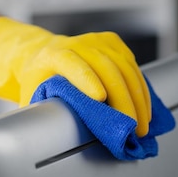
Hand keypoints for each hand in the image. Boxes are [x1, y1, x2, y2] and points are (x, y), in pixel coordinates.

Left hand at [0, 17, 151, 136]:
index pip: (73, 64)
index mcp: (55, 55)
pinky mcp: (113, 42)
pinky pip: (132, 65)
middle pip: (106, 68)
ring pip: (124, 67)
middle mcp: (78, 43)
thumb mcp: (32, 95)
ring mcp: (97, 41)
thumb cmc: (38, 80)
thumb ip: (40, 111)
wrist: (44, 54)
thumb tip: (49, 135)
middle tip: (131, 127)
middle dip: (122, 100)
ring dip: (138, 98)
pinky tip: (144, 107)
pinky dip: (141, 88)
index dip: (87, 80)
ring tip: (142, 124)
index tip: (100, 98)